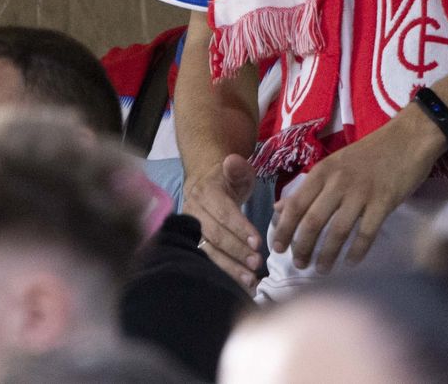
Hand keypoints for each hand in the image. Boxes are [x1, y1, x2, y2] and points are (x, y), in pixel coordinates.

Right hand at [186, 154, 263, 290]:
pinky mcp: (191, 244)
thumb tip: (232, 161)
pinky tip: (238, 286)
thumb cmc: (226, 178)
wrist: (203, 182)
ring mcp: (190, 230)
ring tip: (249, 281)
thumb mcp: (236, 169)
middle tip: (257, 264)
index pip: (224, 213)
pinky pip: (206, 260)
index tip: (257, 243)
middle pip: (215, 236)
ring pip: (208, 252)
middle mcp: (193, 212)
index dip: (240, 228)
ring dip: (229, 268)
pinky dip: (222, 273)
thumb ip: (237, 167)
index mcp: (205, 193)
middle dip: (237, 252)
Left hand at [271, 107, 444, 272]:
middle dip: (303, 247)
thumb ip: (308, 187)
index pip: (296, 205)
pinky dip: (357, 251)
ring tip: (322, 269)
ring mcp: (362, 192)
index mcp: (323, 171)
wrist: (410, 137)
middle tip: (300, 264)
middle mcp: (339, 182)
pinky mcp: (384, 201)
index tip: (277, 249)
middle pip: (313, 221)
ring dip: (327, 255)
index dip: (284, 230)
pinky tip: (351, 262)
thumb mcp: (334, 163)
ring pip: (338, 231)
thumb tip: (280, 209)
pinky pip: (367, 233)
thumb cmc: (371, 152)